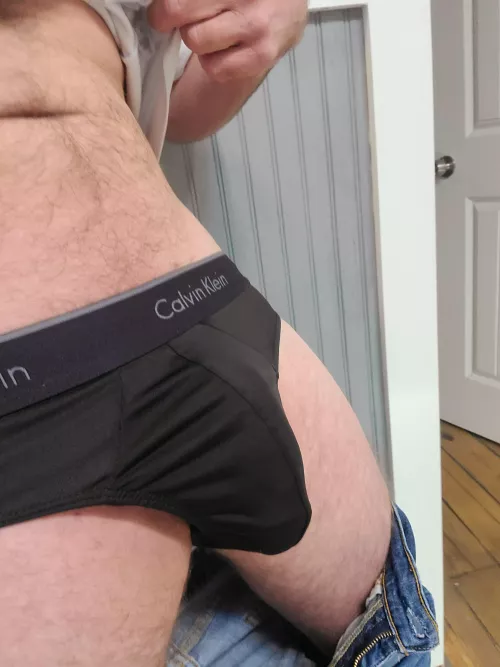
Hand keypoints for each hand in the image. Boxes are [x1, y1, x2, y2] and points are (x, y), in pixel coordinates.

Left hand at [148, 0, 307, 81]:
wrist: (290, 7)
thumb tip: (162, 11)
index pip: (176, 2)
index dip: (163, 7)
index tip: (164, 10)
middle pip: (177, 11)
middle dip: (176, 17)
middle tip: (188, 17)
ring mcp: (255, 26)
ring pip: (195, 41)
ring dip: (197, 39)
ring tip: (213, 29)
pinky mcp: (261, 56)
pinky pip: (215, 69)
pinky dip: (213, 63)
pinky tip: (225, 48)